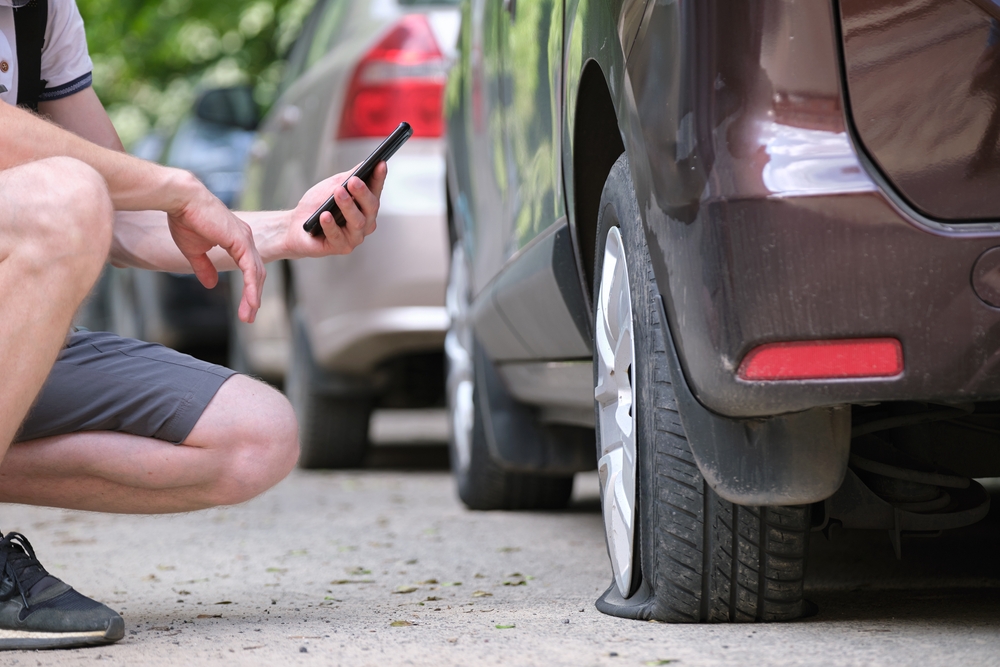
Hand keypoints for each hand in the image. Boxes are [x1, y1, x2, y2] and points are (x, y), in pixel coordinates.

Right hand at [166, 172, 264, 322]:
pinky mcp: (240, 241)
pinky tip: (252, 302)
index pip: (248, 268)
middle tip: (248, 317)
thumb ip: (204, 267)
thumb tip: (211, 284)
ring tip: (248, 315)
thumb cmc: (185, 219)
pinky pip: (250, 269)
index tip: (245, 308)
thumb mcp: (195, 250)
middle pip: (256, 273)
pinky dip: (252, 287)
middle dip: (252, 297)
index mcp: (237, 240)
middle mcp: (245, 239)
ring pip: (256, 274)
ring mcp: (245, 239)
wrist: (181, 200)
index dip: (248, 289)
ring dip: (253, 297)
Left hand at [284, 161, 386, 257]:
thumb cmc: (316, 206)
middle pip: (370, 207)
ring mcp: (354, 236)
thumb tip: (364, 164)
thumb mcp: (332, 186)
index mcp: (365, 206)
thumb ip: (348, 177)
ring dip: (347, 206)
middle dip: (363, 193)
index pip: (375, 190)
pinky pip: (337, 236)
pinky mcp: (341, 247)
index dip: (379, 178)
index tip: (380, 164)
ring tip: (338, 193)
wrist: (295, 225)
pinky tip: (324, 216)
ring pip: (357, 222)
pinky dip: (330, 225)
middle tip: (353, 181)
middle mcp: (365, 222)